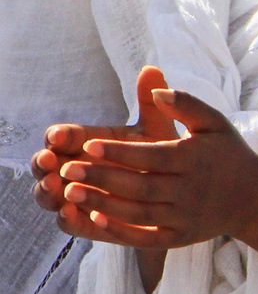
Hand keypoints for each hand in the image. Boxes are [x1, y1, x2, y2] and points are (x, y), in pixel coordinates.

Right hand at [32, 71, 173, 215]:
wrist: (177, 189)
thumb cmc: (162, 154)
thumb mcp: (157, 129)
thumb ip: (151, 103)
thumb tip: (150, 70)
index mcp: (87, 143)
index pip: (63, 137)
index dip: (58, 136)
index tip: (58, 135)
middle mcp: (75, 168)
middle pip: (46, 165)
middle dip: (43, 162)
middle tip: (48, 160)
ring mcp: (77, 195)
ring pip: (50, 194)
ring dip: (47, 190)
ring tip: (55, 186)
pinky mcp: (87, 221)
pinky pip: (69, 223)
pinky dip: (66, 219)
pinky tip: (69, 212)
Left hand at [37, 67, 257, 281]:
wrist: (255, 198)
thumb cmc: (229, 154)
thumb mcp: (215, 123)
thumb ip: (187, 104)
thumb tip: (156, 89)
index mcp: (196, 159)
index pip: (152, 156)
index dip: (119, 152)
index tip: (88, 145)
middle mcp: (191, 190)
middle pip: (140, 186)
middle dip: (101, 178)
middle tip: (65, 169)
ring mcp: (185, 216)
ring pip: (138, 213)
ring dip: (102, 204)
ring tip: (69, 193)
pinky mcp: (181, 238)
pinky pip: (147, 238)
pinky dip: (120, 231)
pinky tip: (94, 220)